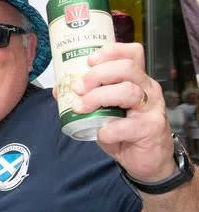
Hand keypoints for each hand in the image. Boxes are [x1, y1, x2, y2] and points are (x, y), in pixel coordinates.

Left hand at [73, 42, 173, 181]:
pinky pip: (127, 125)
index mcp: (137, 79)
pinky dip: (108, 130)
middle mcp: (147, 88)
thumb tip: (59, 89)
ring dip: (99, 97)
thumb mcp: (103, 110)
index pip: (132, 53)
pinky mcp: (151, 128)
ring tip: (83, 108)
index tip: (89, 60)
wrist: (146, 159)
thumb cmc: (124, 130)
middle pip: (127, 68)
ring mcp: (151, 108)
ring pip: (128, 91)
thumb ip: (86, 98)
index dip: (111, 51)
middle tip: (79, 88)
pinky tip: (101, 133)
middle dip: (98, 74)